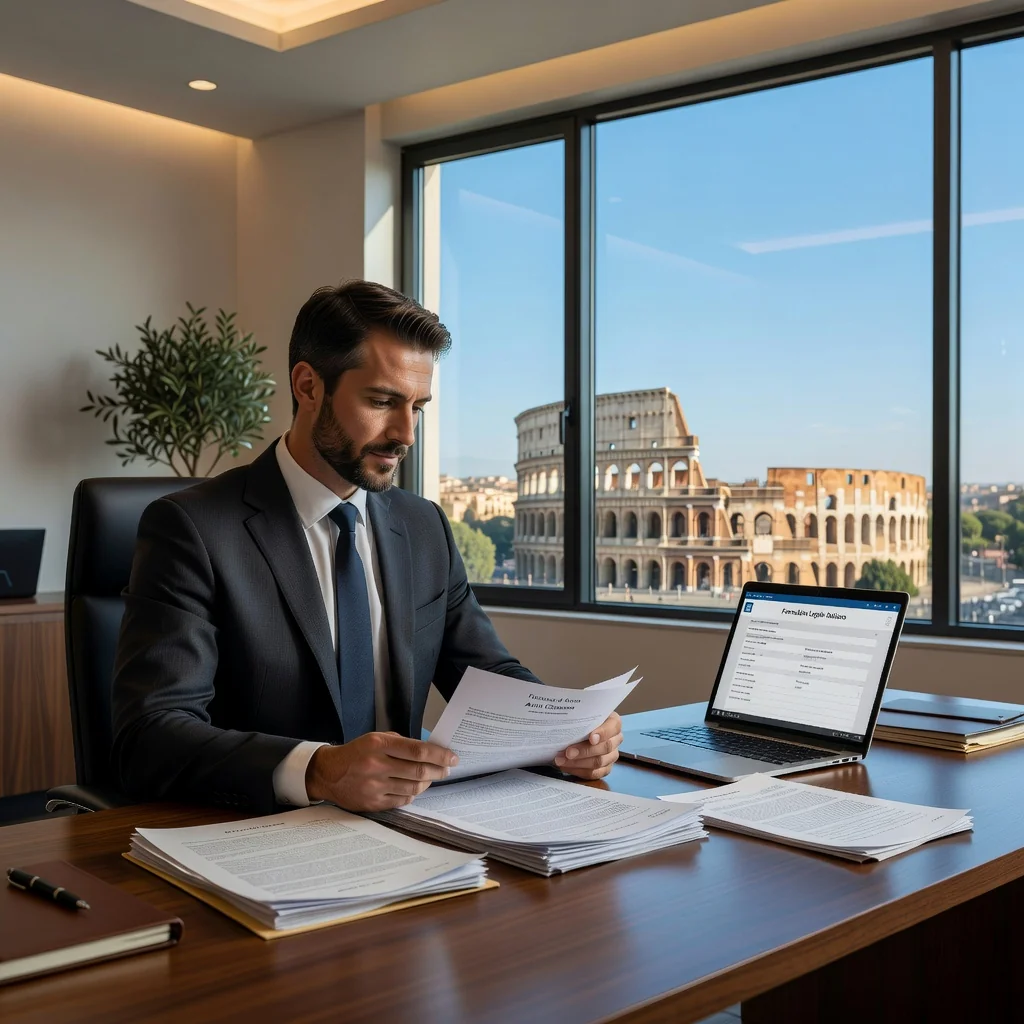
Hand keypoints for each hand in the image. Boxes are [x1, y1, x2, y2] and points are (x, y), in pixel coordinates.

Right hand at [305, 732, 457, 811]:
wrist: (328, 774)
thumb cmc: (356, 753)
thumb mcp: (375, 738)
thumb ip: (401, 743)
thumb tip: (429, 750)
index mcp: (378, 745)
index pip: (418, 750)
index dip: (439, 755)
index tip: (452, 758)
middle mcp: (377, 766)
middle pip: (419, 771)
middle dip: (439, 770)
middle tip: (447, 769)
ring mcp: (374, 787)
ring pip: (413, 788)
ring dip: (427, 783)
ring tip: (432, 778)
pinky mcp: (373, 803)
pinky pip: (402, 800)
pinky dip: (413, 794)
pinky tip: (415, 788)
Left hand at [553, 712, 622, 780]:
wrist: (580, 730)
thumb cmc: (582, 719)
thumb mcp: (583, 713)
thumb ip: (580, 714)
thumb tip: (565, 713)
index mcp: (614, 723)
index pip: (612, 727)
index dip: (602, 733)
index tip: (591, 738)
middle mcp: (616, 739)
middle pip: (605, 747)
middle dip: (584, 751)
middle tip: (568, 752)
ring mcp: (612, 755)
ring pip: (599, 762)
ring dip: (578, 763)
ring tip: (561, 760)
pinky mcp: (605, 768)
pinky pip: (594, 773)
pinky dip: (578, 771)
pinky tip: (566, 766)